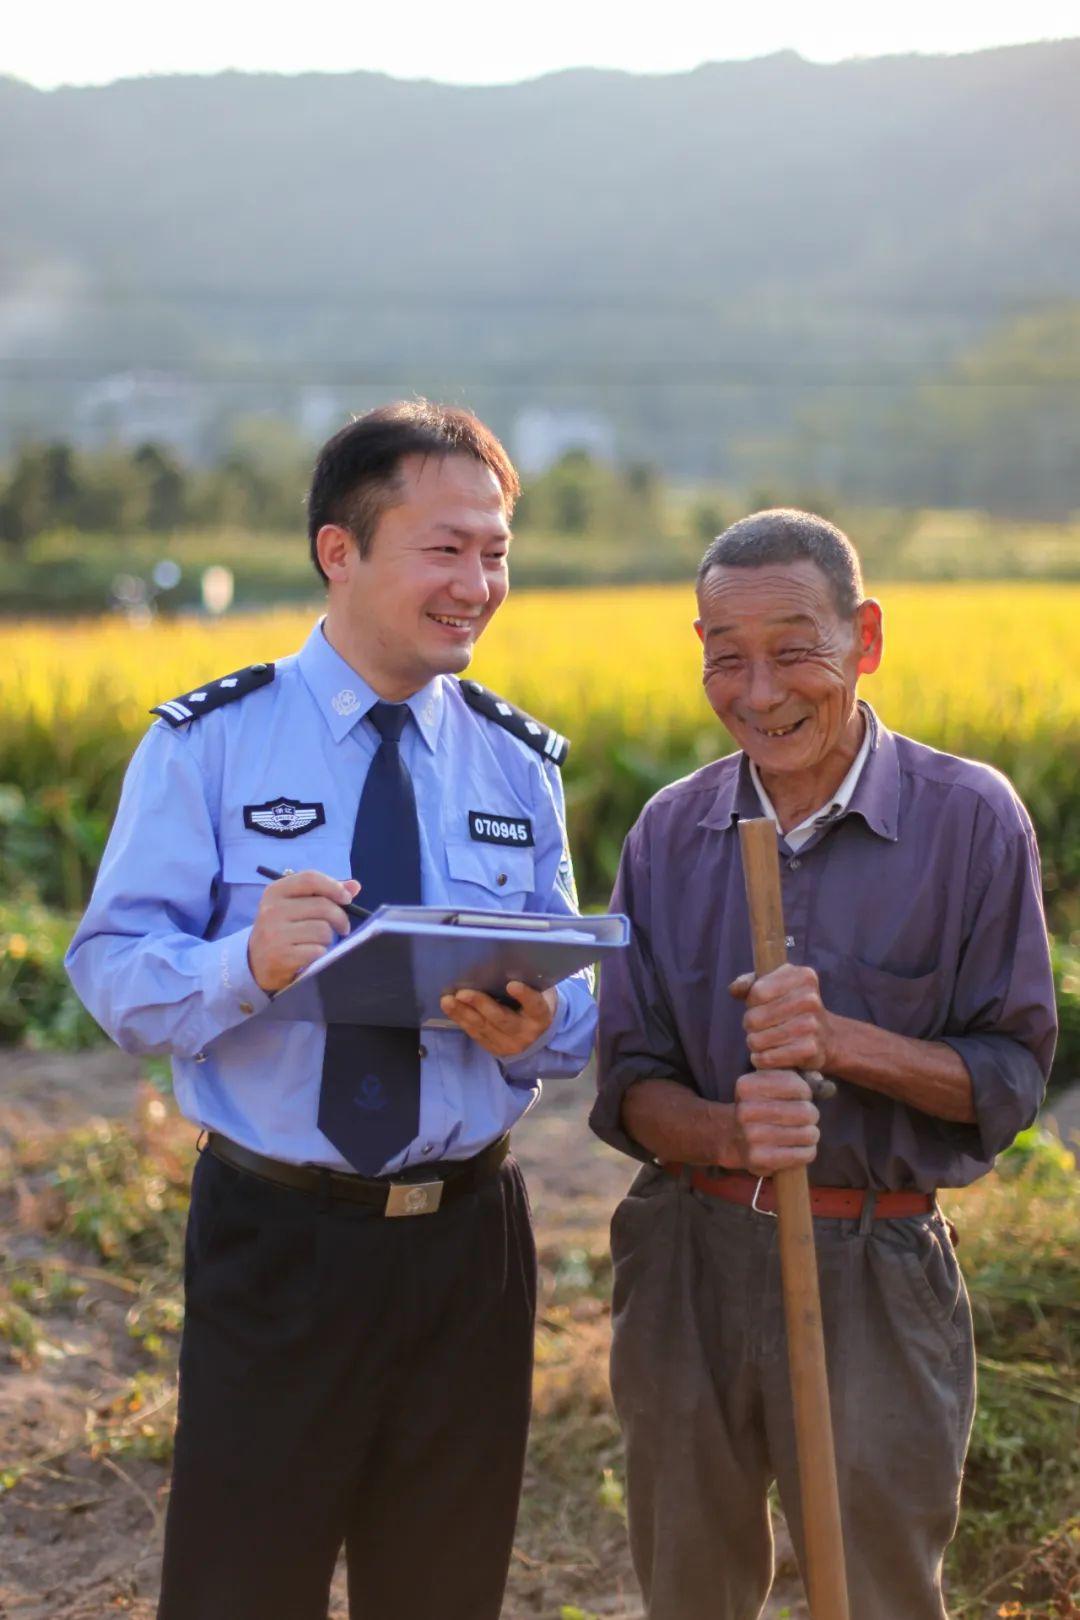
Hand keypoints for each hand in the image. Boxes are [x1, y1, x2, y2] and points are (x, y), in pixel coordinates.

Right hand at [248, 869, 360, 992]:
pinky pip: (317, 950)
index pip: (310, 878)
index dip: (334, 886)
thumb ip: (324, 894)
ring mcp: (274, 934)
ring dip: (328, 938)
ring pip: (323, 930)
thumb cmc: (284, 928)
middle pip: (322, 906)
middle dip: (340, 918)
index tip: (347, 899)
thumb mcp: (297, 906)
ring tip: (319, 942)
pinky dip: (321, 953)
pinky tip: (311, 954)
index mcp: (275, 891)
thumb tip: (354, 886)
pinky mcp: (281, 956)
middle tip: (343, 927)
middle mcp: (272, 910)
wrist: (257, 962)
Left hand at [439, 981, 556, 1058]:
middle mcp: (526, 1033)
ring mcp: (508, 1044)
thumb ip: (527, 983)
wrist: (537, 1035)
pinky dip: (461, 1019)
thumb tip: (503, 963)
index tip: (512, 985)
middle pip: (502, 1019)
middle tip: (463, 993)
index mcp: (541, 1016)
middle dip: (481, 1005)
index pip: (535, 1005)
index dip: (524, 996)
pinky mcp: (493, 1049)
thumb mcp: (539, 993)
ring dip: (463, 1013)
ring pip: (483, 1027)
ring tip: (448, 1001)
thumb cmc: (533, 1004)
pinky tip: (450, 1008)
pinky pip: (475, 1033)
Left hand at [730, 963, 832, 1072]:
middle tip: (762, 1027)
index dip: (752, 1002)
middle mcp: (810, 999)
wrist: (827, 1038)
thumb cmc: (792, 1008)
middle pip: (754, 1018)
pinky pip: (767, 1057)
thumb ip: (750, 983)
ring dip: (755, 1043)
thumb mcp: (776, 986)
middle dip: (751, 1025)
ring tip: (765, 1040)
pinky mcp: (809, 1050)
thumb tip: (734, 989)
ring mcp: (811, 1025)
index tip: (761, 1006)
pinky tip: (768, 1054)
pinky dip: (761, 1059)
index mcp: (802, 977)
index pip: (757, 992)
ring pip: (757, 1040)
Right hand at [733, 1070, 819, 1174]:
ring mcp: (751, 1136)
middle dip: (811, 1114)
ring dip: (811, 1134)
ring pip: (807, 1134)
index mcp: (747, 1087)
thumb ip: (802, 1080)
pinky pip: (802, 1154)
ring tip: (805, 1133)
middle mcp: (745, 1110)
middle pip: (804, 1111)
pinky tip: (802, 1148)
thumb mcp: (773, 1085)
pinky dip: (808, 1151)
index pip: (795, 1084)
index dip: (805, 1091)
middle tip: (806, 1117)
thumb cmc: (762, 1107)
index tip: (801, 1096)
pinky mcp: (759, 1158)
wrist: (733, 1137)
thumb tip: (827, 1087)